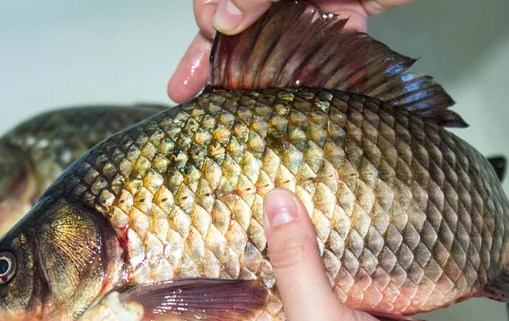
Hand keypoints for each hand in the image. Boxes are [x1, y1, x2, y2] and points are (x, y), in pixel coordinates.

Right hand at [168, 0, 413, 102]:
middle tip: (185, 91)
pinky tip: (277, 101)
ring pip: (270, 43)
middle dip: (210, 59)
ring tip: (223, 105)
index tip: (200, 51)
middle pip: (237, 25)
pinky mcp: (341, 19)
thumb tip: (222, 18)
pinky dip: (295, 74)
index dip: (207, 24)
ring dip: (249, 74)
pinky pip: (311, 51)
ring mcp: (311, 4)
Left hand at [205, 188, 464, 320]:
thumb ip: (294, 265)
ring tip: (271, 211)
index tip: (193, 240)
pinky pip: (319, 287)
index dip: (197, 278)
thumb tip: (275, 203)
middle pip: (247, 291)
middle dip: (243, 255)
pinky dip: (318, 263)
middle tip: (235, 211)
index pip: (206, 312)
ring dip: (283, 254)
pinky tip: (316, 234)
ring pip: (285, 286)